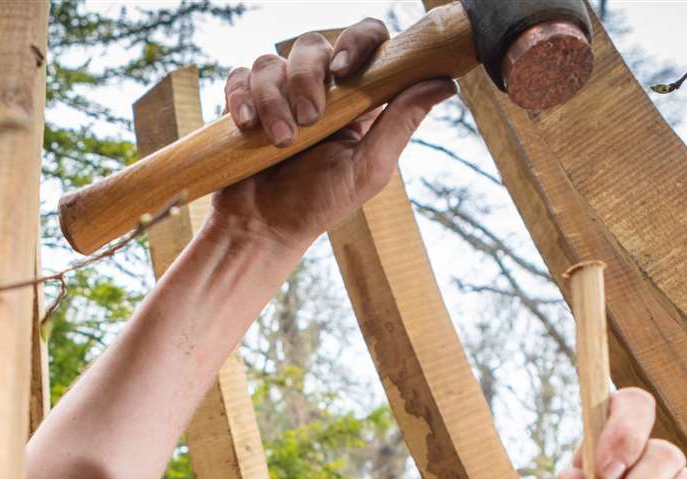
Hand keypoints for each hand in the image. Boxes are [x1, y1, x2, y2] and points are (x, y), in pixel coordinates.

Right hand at [208, 21, 455, 253]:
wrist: (262, 229)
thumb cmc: (320, 205)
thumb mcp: (370, 168)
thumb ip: (402, 121)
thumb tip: (446, 83)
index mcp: (356, 99)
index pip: (366, 42)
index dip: (357, 41)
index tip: (343, 69)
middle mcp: (319, 90)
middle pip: (313, 46)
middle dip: (306, 79)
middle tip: (308, 121)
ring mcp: (279, 95)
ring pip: (272, 62)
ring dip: (273, 100)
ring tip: (279, 142)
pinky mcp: (245, 103)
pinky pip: (240, 77)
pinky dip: (241, 97)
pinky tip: (246, 126)